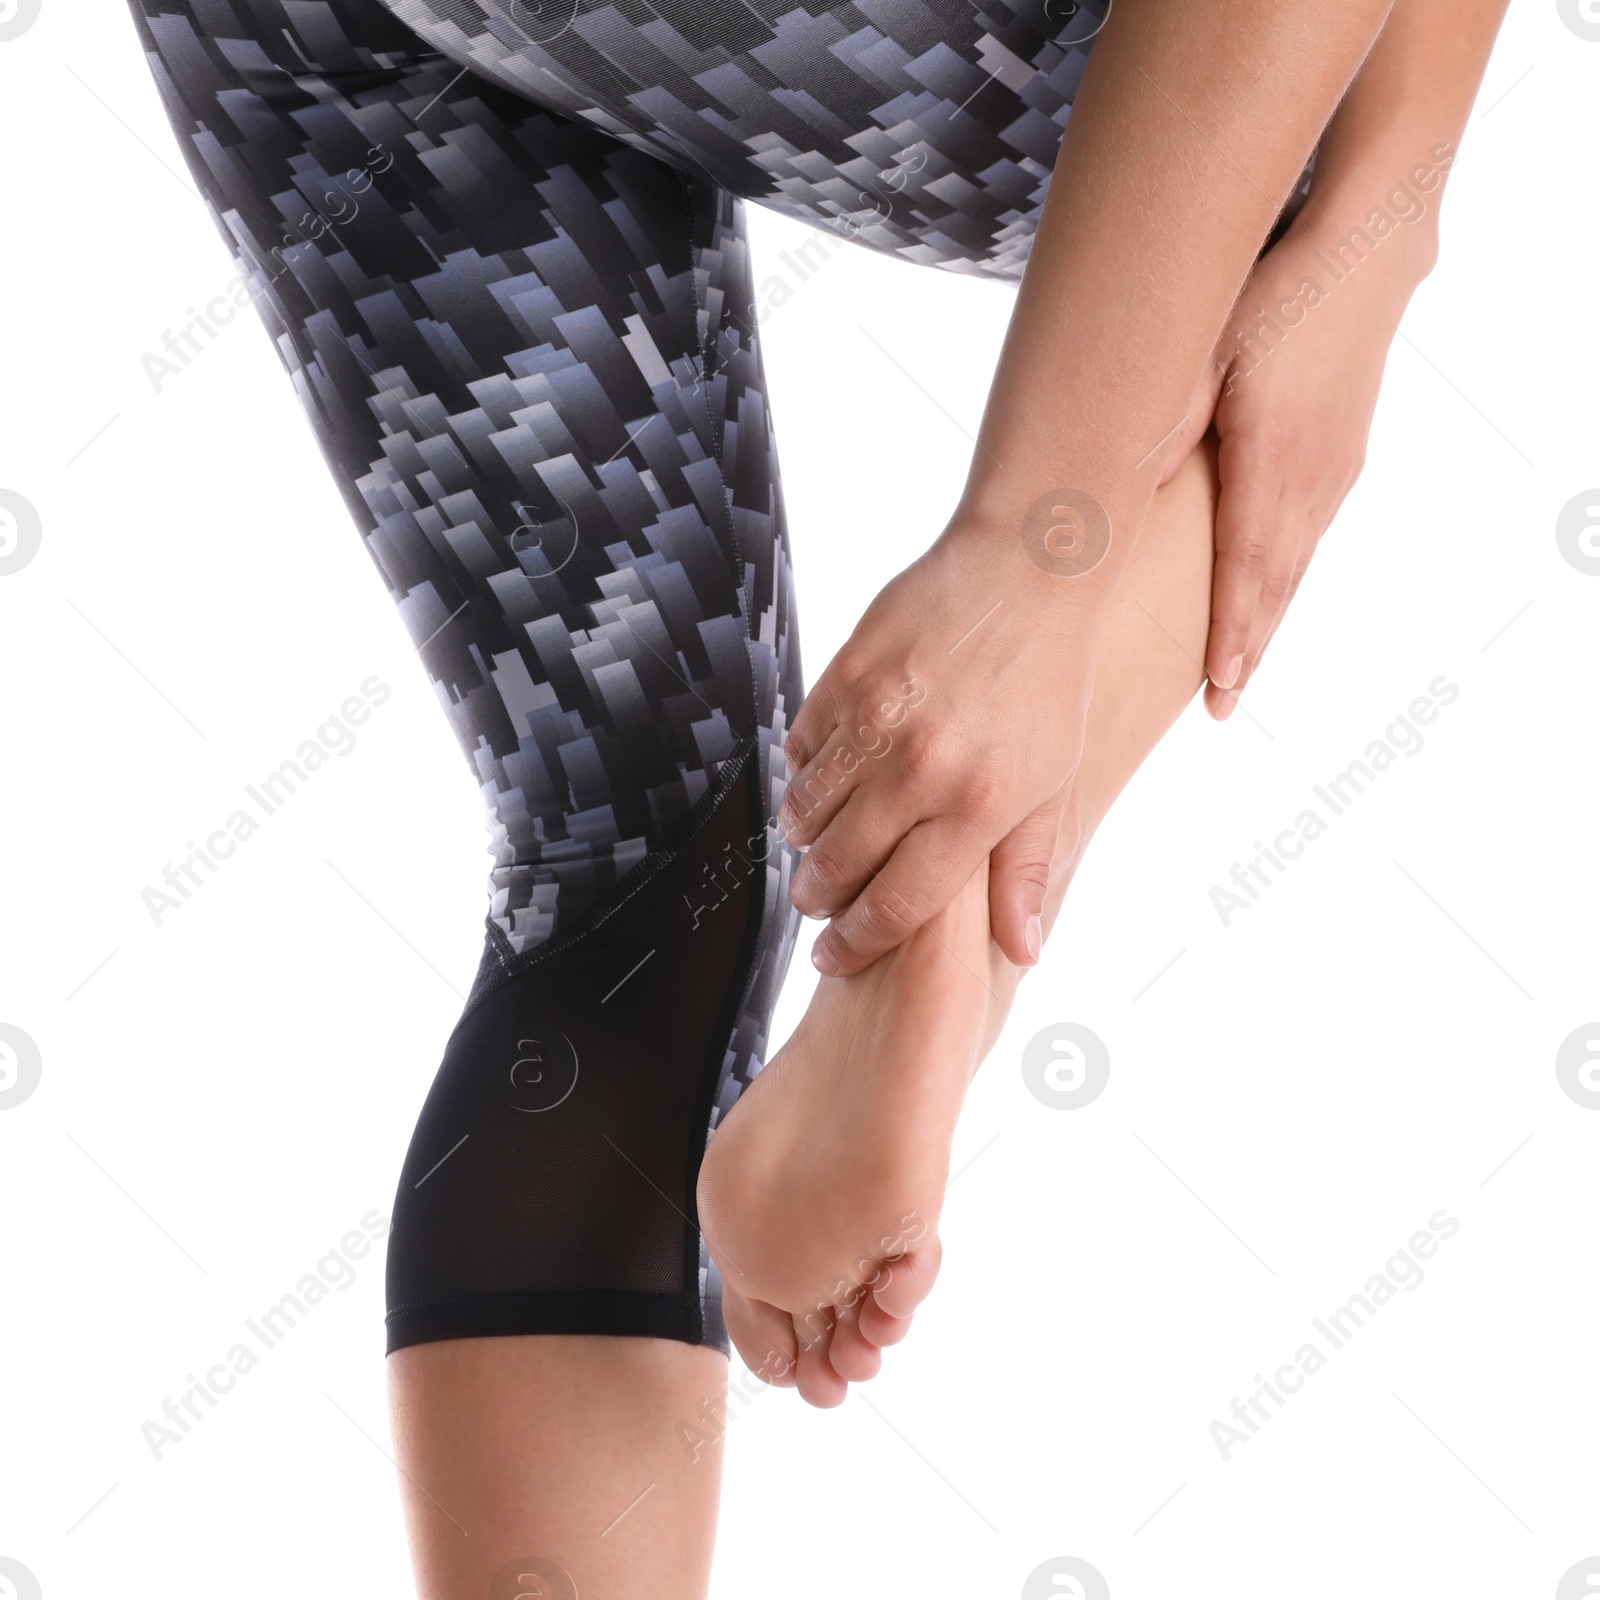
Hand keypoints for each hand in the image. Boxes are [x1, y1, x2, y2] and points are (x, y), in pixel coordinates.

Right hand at [781, 529, 1099, 975]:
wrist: (1028, 570)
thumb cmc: (1049, 681)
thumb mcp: (1054, 784)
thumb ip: (1026, 872)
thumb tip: (1023, 953)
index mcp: (978, 806)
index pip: (896, 905)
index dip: (856, 943)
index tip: (832, 958)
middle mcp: (921, 769)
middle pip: (837, 866)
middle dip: (818, 899)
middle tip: (816, 905)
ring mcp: (875, 721)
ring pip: (805, 812)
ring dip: (804, 840)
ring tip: (818, 845)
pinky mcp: (844, 677)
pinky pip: (799, 749)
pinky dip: (803, 774)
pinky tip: (824, 777)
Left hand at [1159, 204, 1436, 716]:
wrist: (1366, 253)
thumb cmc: (1275, 295)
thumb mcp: (1207, 349)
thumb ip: (1166, 422)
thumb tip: (1121, 489)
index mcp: (1271, 464)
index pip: (1245, 573)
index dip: (1231, 636)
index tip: (1218, 688)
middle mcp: (1311, 481)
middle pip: (1275, 586)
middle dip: (1247, 650)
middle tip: (1222, 706)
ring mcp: (1332, 470)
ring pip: (1296, 566)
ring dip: (1268, 621)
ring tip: (1242, 670)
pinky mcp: (1342, 455)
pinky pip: (1309, 538)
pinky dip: (1287, 580)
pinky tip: (1273, 596)